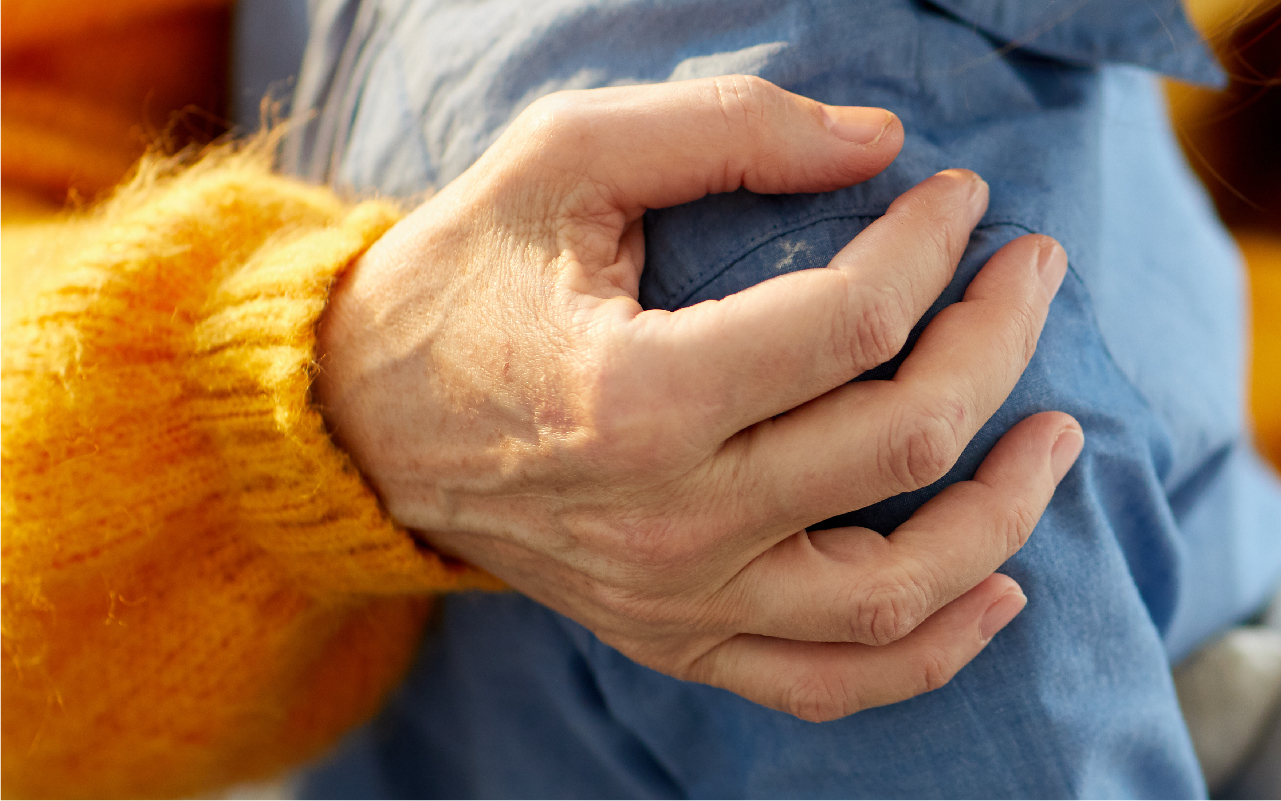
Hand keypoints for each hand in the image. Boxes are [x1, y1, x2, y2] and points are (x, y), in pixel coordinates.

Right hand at [314, 76, 1081, 720]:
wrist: (367, 418)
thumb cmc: (465, 279)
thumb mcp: (566, 158)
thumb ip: (724, 133)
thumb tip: (879, 145)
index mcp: (638, 395)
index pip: (855, 320)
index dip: (936, 244)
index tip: (958, 198)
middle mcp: (666, 521)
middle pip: (901, 443)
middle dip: (997, 340)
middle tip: (1028, 272)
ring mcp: (675, 599)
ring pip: (895, 589)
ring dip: (1003, 510)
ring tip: (1054, 435)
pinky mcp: (675, 638)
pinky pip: (828, 681)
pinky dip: (931, 650)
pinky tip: (997, 590)